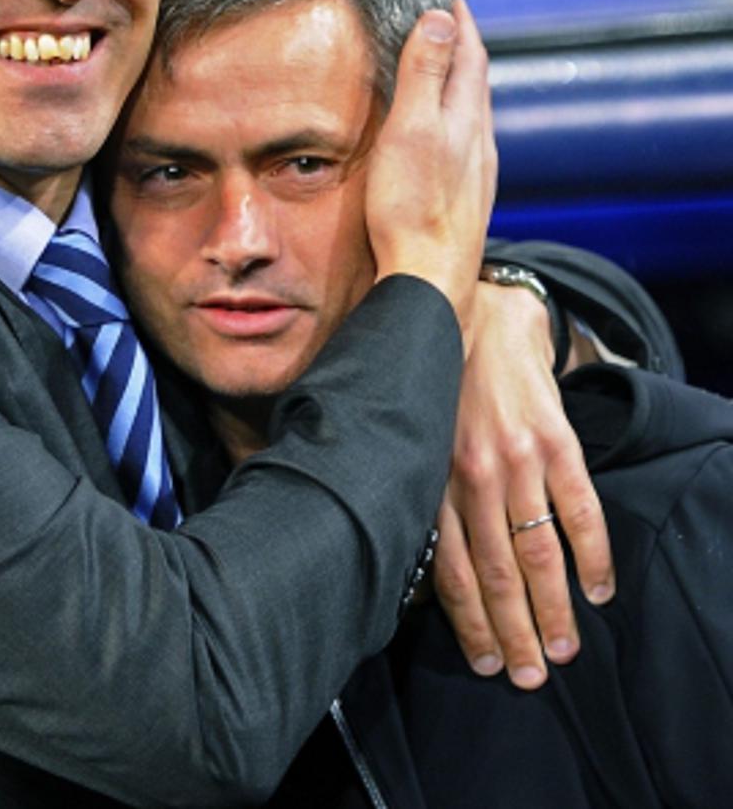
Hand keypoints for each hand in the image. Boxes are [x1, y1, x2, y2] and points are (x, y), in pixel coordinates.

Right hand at [366, 0, 496, 331]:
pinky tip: (447, 143)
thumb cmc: (413, 209)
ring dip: (463, 89)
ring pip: (476, 117)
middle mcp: (479, 144)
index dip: (461, 24)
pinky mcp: (466, 202)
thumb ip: (424, 75)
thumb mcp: (410, 130)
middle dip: (465, 50)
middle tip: (450, 28)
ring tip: (448, 77)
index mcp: (465, 120)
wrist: (432, 279)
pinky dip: (457, 125)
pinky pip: (468, 147)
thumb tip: (440, 19)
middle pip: (477, 84)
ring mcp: (477, 175)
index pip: (470, 56)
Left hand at [433, 283, 613, 688]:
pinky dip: (592, 554)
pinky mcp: (553, 438)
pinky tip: (597, 590)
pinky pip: (579, 507)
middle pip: (495, 573)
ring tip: (561, 651)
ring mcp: (515, 459)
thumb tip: (388, 549)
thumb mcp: (399, 432)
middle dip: (513, 632)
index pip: (447, 570)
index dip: (468, 622)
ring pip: (537, 551)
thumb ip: (404, 487)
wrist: (471, 307)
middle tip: (527, 677)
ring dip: (553, 608)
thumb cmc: (425, 377)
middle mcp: (467, 477)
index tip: (483, 660)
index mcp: (425, 479)